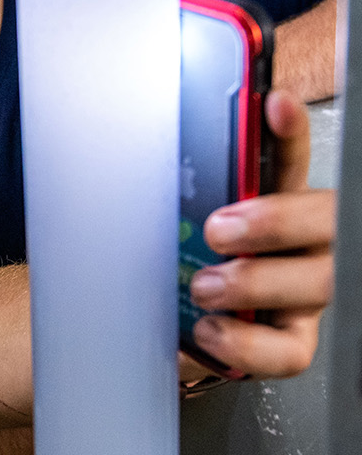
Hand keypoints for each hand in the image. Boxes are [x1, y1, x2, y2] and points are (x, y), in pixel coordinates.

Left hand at [187, 91, 333, 378]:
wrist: (166, 332)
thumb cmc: (175, 268)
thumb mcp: (171, 225)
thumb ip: (172, 196)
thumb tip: (129, 154)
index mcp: (273, 202)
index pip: (290, 158)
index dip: (289, 132)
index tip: (274, 105)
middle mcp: (300, 246)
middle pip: (325, 220)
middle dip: (275, 221)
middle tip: (218, 229)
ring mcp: (302, 296)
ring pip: (316, 282)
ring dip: (255, 281)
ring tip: (204, 287)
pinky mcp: (290, 343)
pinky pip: (287, 349)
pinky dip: (246, 340)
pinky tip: (210, 329)